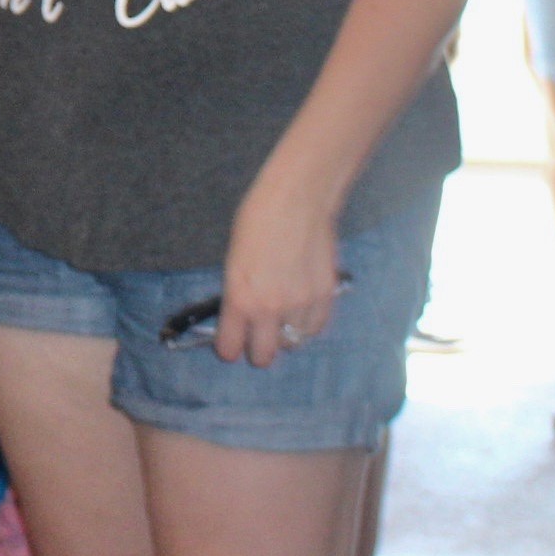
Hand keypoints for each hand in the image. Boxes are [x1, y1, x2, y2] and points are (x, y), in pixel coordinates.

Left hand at [215, 178, 342, 369]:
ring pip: (292, 343)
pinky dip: (307, 326)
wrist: (297, 199)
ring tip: (281, 317)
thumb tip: (241, 316)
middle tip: (257, 337)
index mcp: (240, 297)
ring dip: (284, 335)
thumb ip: (238, 293)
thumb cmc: (257, 220)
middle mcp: (270, 308)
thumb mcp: (233, 260)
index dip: (228, 348)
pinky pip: (315, 329)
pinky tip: (300, 311)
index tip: (230, 345)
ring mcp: (301, 304)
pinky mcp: (325, 296)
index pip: (230, 347)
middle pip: (263, 356)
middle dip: (257, 350)